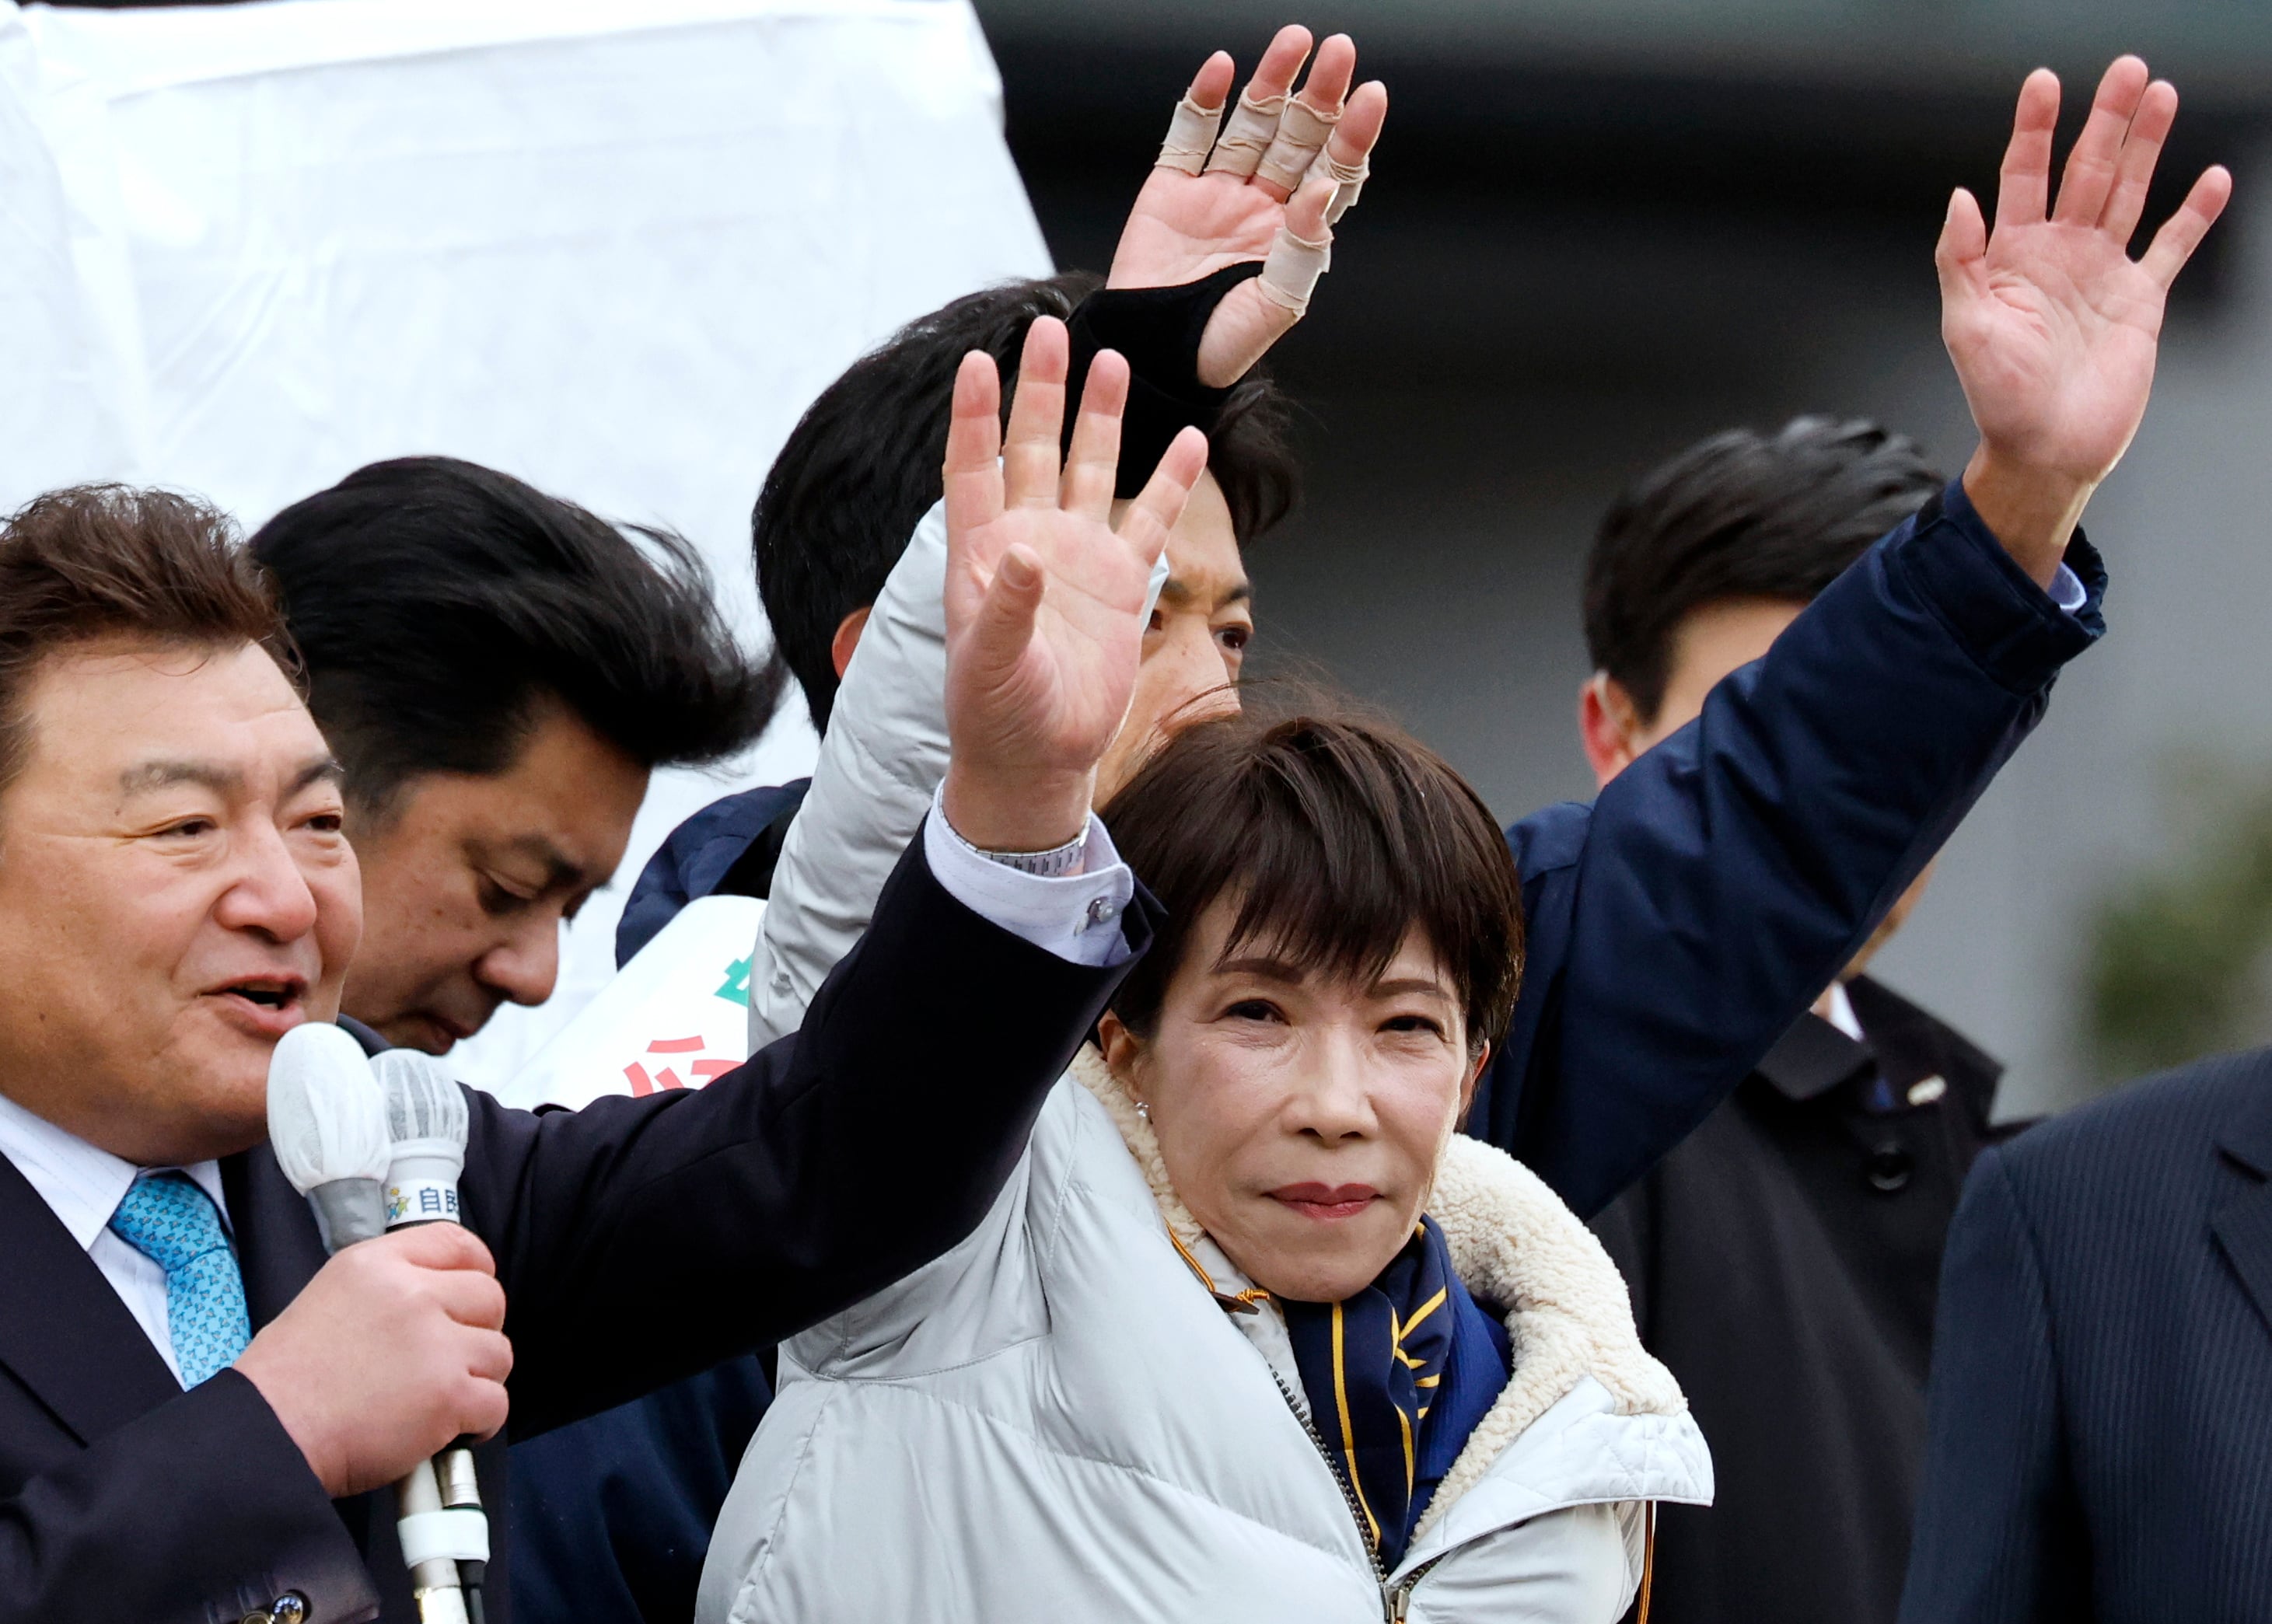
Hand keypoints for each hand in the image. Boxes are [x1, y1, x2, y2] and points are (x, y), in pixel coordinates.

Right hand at [236, 1223, 510, 1497]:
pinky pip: (496, 1403)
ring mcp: (435, 1345)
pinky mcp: (448, 1394)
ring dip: (479, 1379)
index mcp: (378, 1265)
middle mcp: (413, 1295)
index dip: (476, 1270)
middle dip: (478, 1330)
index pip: (456, 1243)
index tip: (473, 1297)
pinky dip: (480, 1422)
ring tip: (441, 1399)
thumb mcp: (329, 1297)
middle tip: (453, 1359)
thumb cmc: (287, 1381)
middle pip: (489, 1297)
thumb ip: (388, 1287)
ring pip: (498, 1352)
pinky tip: (453, 1430)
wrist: (268, 1434)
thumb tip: (435, 1297)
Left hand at [940, 317, 1206, 851]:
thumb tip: (1022, 553)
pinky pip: (1151, 520)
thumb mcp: (991, 664)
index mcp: (981, 551)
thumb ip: (1007, 606)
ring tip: (1111, 362)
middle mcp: (1030, 539)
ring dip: (1101, 418)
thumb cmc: (995, 713)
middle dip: (1042, 392)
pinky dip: (1171, 481)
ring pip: (1092, 470)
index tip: (975, 362)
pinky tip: (1190, 438)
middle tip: (1049, 331)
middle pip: (1034, 449)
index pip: (973, 467)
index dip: (974, 416)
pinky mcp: (1122, 583)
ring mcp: (1079, 556)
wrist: (1038, 756)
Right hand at [1109, 25, 1386, 386]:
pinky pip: (1190, 135)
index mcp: (1294, 234)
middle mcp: (1261, 205)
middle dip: (1319, 94)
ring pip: (1252, 124)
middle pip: (1298, 137)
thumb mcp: (1273, 306)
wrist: (1150, 356)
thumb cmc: (1216, 347)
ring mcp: (1217, 192)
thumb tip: (1325, 189)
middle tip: (1339, 52)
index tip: (1371, 97)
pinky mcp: (1171, 188)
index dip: (1353, 135)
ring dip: (1273, 81)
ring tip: (1295, 42)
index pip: (1334, 171)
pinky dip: (1204, 101)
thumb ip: (1301, 249)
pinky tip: (1222, 68)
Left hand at [1940, 57, 2230, 583]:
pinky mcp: (2139, 300)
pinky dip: (2193, 215)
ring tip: (2161, 95)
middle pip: (2087, 170)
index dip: (2034, 128)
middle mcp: (2059, 254)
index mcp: (2012, 255)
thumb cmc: (1997, 397)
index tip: (2045, 82)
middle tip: (2128, 68)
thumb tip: (1960, 197)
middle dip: (2106, 119)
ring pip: (2129, 193)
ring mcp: (2102, 273)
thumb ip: (1961, 260)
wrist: (2044, 449)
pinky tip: (2211, 178)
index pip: (2023, 175)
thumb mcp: (1965, 327)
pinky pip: (2170, 247)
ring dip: (2146, 146)